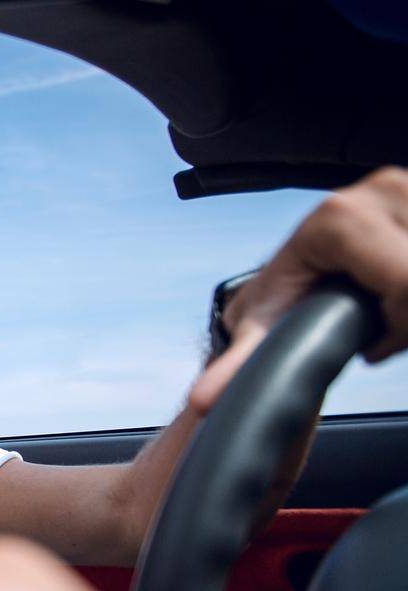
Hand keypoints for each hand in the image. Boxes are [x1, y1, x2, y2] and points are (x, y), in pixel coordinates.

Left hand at [192, 166, 407, 410]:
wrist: (297, 276)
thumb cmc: (281, 297)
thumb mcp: (262, 326)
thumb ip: (239, 363)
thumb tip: (202, 400)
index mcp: (342, 216)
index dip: (399, 321)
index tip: (371, 336)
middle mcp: (384, 191)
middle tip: (379, 325)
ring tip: (386, 308)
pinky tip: (399, 293)